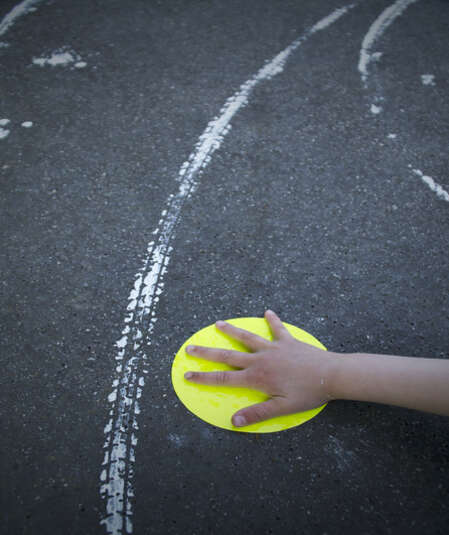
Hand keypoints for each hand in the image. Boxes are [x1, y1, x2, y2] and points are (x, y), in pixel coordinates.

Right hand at [184, 310, 335, 426]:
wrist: (331, 374)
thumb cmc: (308, 393)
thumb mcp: (282, 409)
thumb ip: (257, 414)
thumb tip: (233, 421)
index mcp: (257, 378)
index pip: (224, 378)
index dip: (204, 377)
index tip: (187, 374)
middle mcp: (261, 360)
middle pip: (228, 356)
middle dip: (207, 353)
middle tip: (190, 348)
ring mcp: (273, 348)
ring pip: (247, 337)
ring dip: (231, 331)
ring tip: (218, 324)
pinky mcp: (288, 341)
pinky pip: (277, 329)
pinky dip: (272, 321)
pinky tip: (268, 311)